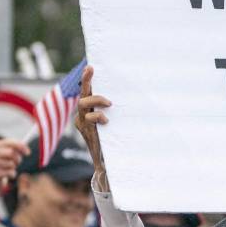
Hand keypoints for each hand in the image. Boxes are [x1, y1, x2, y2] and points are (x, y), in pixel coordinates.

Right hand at [0, 138, 28, 202]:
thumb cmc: (4, 163)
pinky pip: (9, 172)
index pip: (10, 142)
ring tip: (11, 168)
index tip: (28, 153)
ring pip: (11, 163)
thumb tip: (27, 151)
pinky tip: (8, 174)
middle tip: (18, 162)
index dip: (21, 146)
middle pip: (11, 152)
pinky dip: (12, 174)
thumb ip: (17, 149)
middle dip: (18, 158)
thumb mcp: (9, 153)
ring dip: (14, 167)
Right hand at [75, 65, 111, 189]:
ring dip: (96, 100)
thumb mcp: (119, 122)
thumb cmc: (116, 140)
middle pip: (83, 93)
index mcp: (91, 108)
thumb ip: (121, 112)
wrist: (109, 161)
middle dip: (86, 80)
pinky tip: (106, 121)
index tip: (91, 65)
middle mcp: (84, 113)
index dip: (87, 78)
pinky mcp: (85, 131)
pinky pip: (88, 119)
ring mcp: (83, 122)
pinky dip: (97, 117)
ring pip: (83, 104)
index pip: (88, 90)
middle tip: (91, 69)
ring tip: (109, 104)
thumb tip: (142, 94)